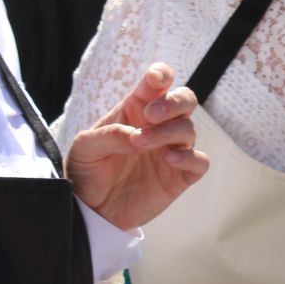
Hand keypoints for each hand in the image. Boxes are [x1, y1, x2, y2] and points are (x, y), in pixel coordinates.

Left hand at [66, 63, 209, 229]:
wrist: (91, 209)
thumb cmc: (88, 170)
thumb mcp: (85, 148)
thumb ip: (108, 135)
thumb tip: (136, 135)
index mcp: (136, 109)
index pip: (158, 82)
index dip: (162, 74)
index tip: (155, 79)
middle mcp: (158, 126)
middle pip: (185, 100)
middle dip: (174, 101)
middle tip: (151, 114)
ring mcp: (171, 150)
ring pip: (189, 129)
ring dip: (167, 132)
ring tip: (139, 143)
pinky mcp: (179, 176)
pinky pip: (199, 162)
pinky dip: (190, 158)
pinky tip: (169, 160)